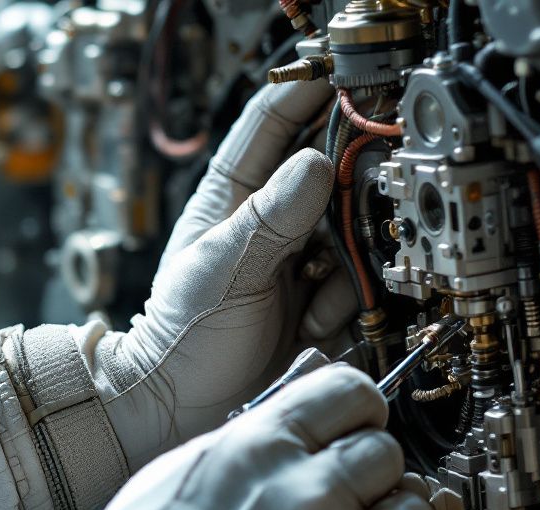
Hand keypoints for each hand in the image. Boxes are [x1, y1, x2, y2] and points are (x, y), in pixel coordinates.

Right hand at [67, 362, 457, 509]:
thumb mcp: (175, 480)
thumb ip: (246, 447)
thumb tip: (291, 432)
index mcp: (265, 456)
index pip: (352, 394)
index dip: (363, 409)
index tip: (364, 428)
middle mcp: (317, 509)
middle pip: (397, 462)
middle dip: (378, 482)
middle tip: (353, 508)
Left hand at [89, 81, 358, 469]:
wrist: (186, 402)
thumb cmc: (182, 336)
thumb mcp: (221, 271)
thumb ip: (269, 220)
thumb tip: (314, 166)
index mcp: (233, 196)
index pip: (271, 121)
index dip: (307, 91)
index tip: (344, 77)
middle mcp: (272, 219)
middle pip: (329, 173)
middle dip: (345, 197)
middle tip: (343, 225)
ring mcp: (298, 257)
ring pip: (351, 228)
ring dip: (344, 263)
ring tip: (309, 298)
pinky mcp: (320, 295)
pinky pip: (356, 279)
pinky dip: (344, 301)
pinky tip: (312, 323)